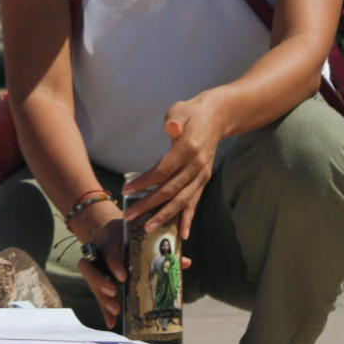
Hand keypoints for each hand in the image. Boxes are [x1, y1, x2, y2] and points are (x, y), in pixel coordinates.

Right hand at [75, 214, 192, 329]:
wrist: (106, 230)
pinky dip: (103, 310)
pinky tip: (112, 322)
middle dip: (101, 283)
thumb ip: (160, 250)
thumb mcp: (139, 235)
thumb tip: (185, 262)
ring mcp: (93, 264)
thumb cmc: (127, 234)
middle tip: (115, 294)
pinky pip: (95, 293)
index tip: (124, 277)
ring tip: (116, 310)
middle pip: (92, 268)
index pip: (109, 250)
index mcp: (111, 237)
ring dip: (102, 298)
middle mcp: (97, 251)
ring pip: (91, 281)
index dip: (115, 264)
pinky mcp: (93, 277)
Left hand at [122, 91, 225, 240]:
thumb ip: (175, 119)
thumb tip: (171, 128)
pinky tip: (183, 234)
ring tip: (148, 227)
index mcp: (188, 148)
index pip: (163, 170)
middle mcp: (196, 165)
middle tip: (130, 216)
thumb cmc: (192, 113)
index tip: (126, 191)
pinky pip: (194, 201)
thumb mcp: (181, 109)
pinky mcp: (203, 180)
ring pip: (182, 200)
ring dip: (165, 215)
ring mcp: (201, 175)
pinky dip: (188, 218)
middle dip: (149, 204)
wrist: (217, 117)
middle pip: (170, 189)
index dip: (144, 182)